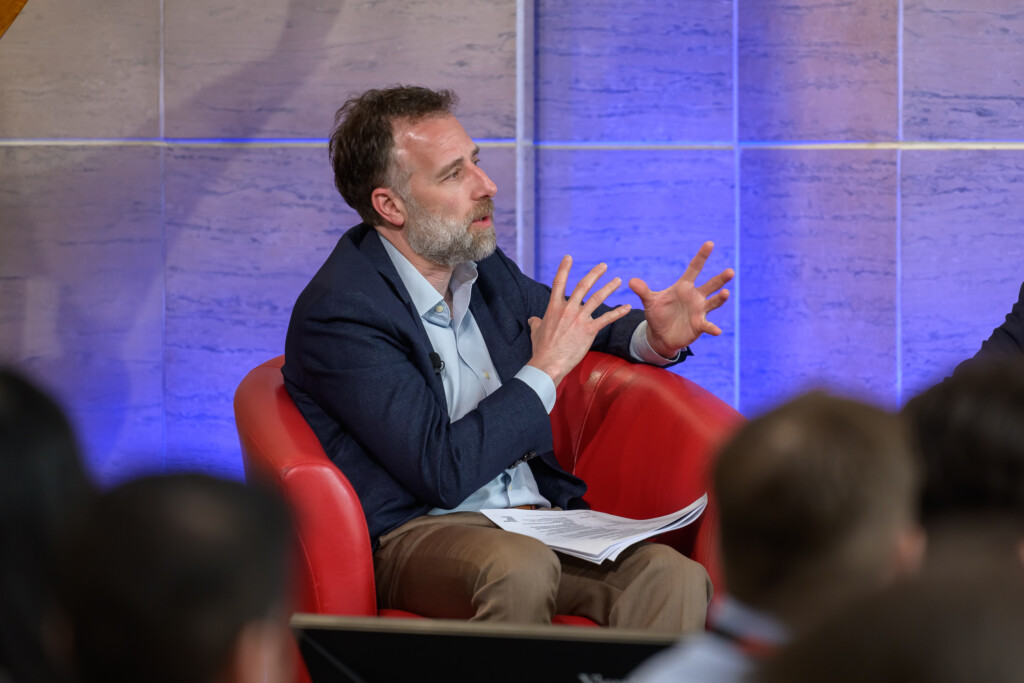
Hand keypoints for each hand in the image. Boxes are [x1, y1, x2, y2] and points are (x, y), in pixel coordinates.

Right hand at [528, 256, 631, 386]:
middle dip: (594, 274)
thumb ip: (536, 322)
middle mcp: (567, 309)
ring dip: (609, 287)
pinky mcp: (589, 330)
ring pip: (597, 298)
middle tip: (603, 265)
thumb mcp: (535, 331)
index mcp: (554, 307)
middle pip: (582, 286)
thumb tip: (533, 319)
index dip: (564, 268)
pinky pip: (606, 318)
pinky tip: (627, 307)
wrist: (548, 363)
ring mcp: (579, 319)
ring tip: (618, 280)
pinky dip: (618, 312)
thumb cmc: (541, 349)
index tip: (568, 257)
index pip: (559, 282)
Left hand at [628, 241, 733, 357]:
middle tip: (730, 271)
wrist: (661, 334)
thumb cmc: (658, 314)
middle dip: (720, 279)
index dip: (702, 256)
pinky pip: (707, 326)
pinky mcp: (700, 325)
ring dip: (720, 299)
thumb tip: (631, 281)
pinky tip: (717, 331)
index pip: (694, 268)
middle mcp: (695, 296)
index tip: (710, 243)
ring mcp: (700, 310)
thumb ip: (643, 291)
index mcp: (684, 286)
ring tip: (725, 293)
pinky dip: (712, 328)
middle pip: (710, 285)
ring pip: (713, 302)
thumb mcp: (650, 302)